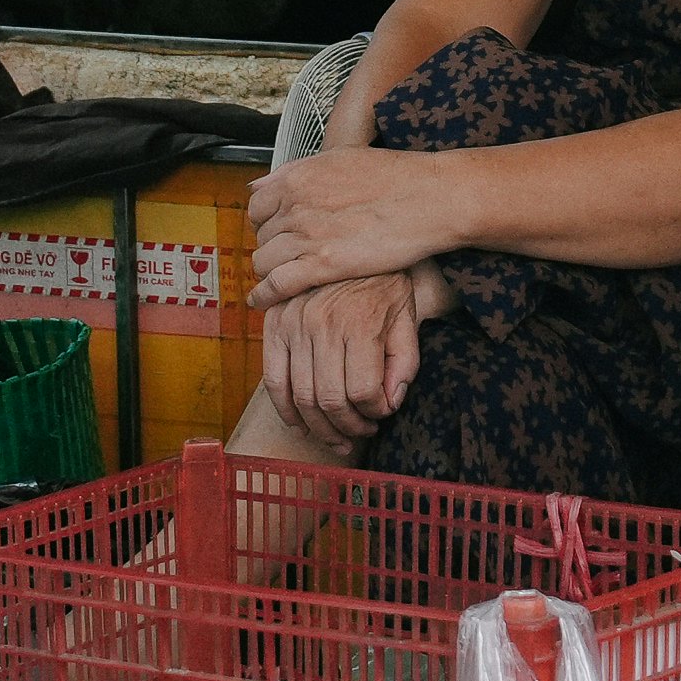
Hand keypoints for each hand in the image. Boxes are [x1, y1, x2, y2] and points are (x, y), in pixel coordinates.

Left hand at [246, 140, 476, 300]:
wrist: (428, 198)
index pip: (257, 205)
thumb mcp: (339, 158)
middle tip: (289, 255)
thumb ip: (297, 171)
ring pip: (264, 261)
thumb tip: (262, 183)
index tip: (278, 229)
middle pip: (262, 235)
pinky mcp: (322, 265)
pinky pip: (277, 284)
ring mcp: (306, 236)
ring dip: (270, 271)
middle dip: (273, 246)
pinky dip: (266, 295)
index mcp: (296, 177)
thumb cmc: (394, 178)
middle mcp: (294, 205)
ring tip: (282, 277)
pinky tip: (264, 300)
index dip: (266, 220)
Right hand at [255, 271, 425, 446]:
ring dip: (319, 428)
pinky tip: (302, 424)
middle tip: (360, 434)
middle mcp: (323, 323)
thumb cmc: (386, 287)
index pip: (364, 391)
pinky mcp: (273, 326)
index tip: (381, 415)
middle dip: (348, 428)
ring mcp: (293, 325)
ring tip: (337, 436)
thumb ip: (404, 363)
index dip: (374, 413)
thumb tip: (388, 404)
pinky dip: (286, 409)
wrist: (353, 244)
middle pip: (330, 400)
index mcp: (360, 323)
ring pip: (301, 397)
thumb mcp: (407, 320)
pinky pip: (273, 380)